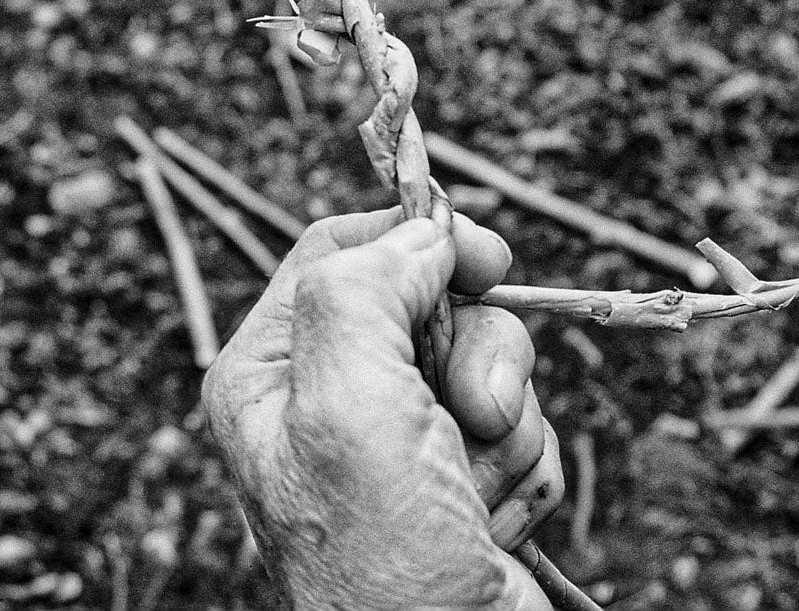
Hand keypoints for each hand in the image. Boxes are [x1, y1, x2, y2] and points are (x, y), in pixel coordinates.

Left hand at [204, 208, 560, 609]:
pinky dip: (525, 471)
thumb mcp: (346, 409)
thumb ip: (364, 291)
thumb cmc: (381, 567)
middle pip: (434, 304)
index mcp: (273, 370)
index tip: (486, 259)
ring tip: (471, 492)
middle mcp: (333, 398)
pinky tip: (489, 524)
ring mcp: (402, 439)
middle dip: (476, 359)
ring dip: (506, 426)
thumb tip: (422, 230)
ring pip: (492, 364)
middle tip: (464, 416)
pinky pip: (524, 426)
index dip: (417, 239)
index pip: (341, 249)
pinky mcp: (461, 476)